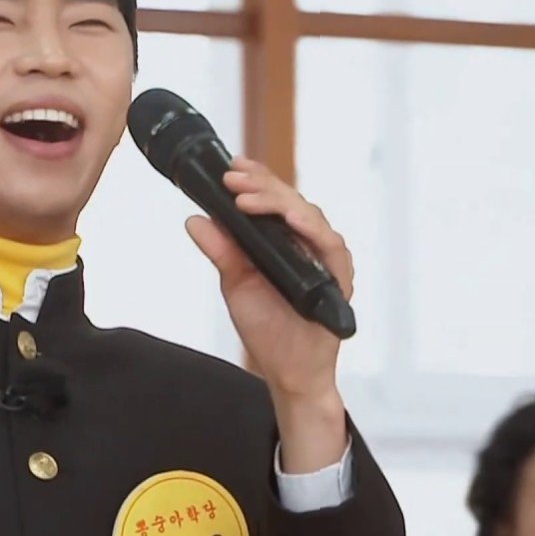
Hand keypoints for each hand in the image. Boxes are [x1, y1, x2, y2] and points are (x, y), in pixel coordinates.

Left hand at [185, 157, 351, 471]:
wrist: (289, 368)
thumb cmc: (268, 327)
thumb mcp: (236, 283)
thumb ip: (221, 250)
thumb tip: (195, 219)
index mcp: (283, 240)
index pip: (272, 199)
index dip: (255, 179)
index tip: (231, 166)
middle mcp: (307, 242)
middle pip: (289, 199)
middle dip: (260, 185)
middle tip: (232, 178)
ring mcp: (325, 256)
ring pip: (307, 213)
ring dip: (278, 201)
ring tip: (248, 197)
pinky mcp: (339, 274)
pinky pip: (328, 243)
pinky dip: (309, 228)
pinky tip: (290, 218)